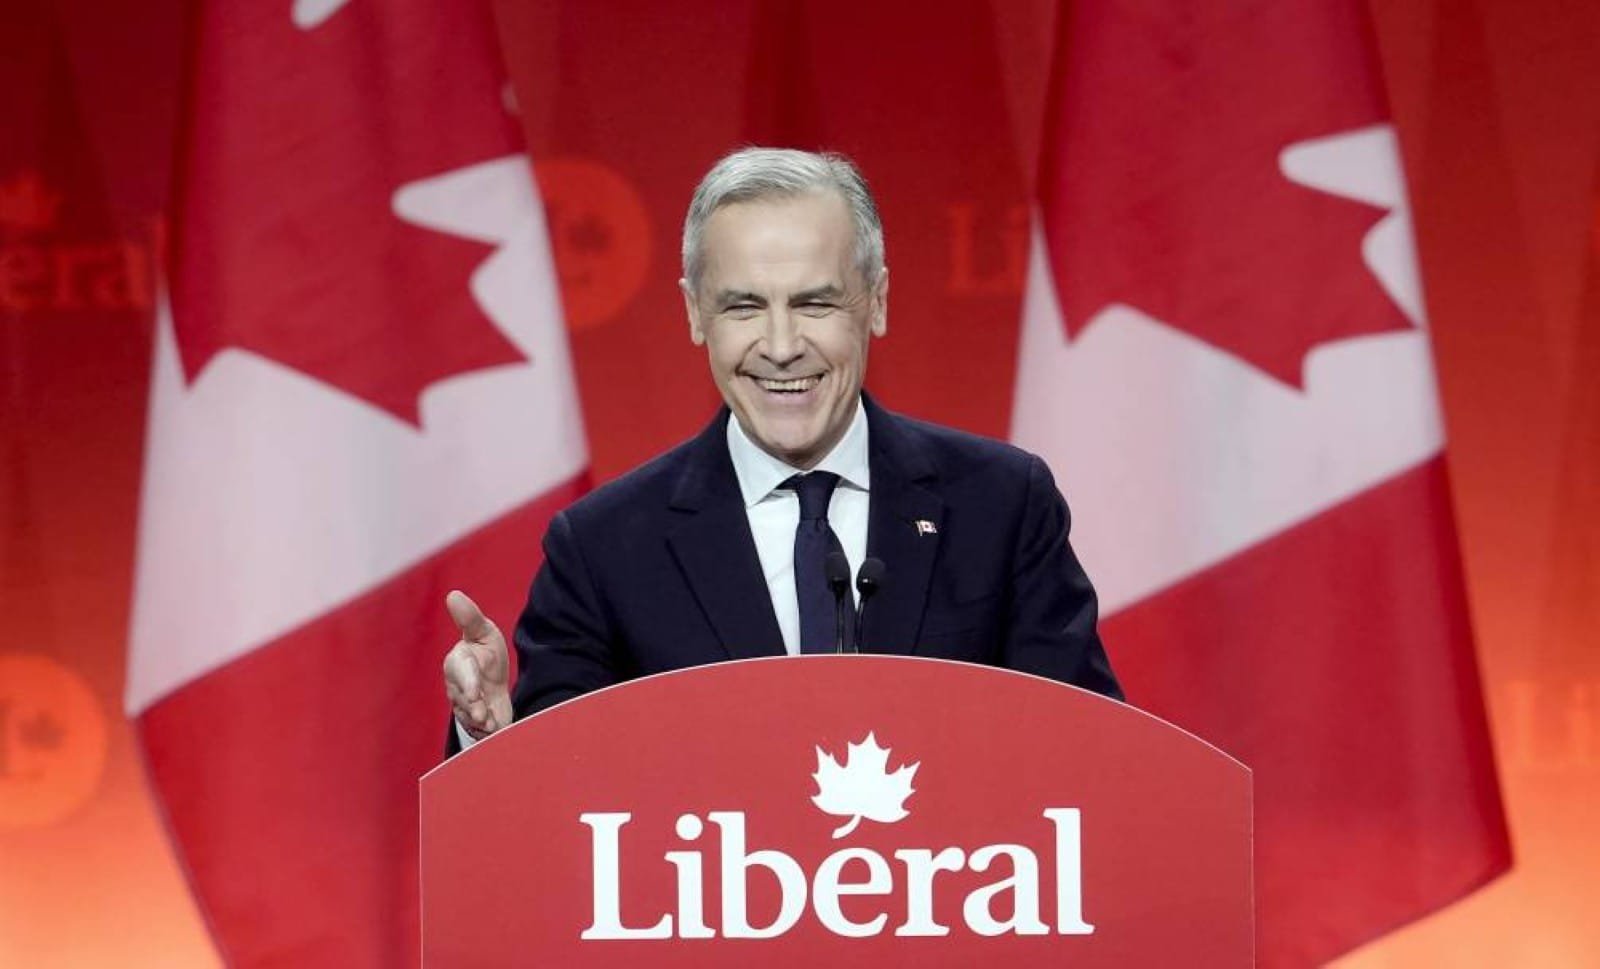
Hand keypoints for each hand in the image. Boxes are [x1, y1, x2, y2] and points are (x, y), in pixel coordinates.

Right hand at [442, 590, 512, 740]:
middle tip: (485, 717)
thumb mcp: (483, 632)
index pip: (460, 673)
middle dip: (473, 709)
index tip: (474, 694)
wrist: (493, 683)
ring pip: (469, 718)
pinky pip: (476, 732)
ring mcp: (463, 708)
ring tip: (492, 725)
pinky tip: (494, 731)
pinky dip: (486, 734)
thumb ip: (469, 618)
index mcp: (457, 662)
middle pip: (463, 700)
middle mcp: (456, 687)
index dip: (467, 684)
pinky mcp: (473, 725)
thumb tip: (453, 594)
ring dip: (482, 723)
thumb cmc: (485, 653)